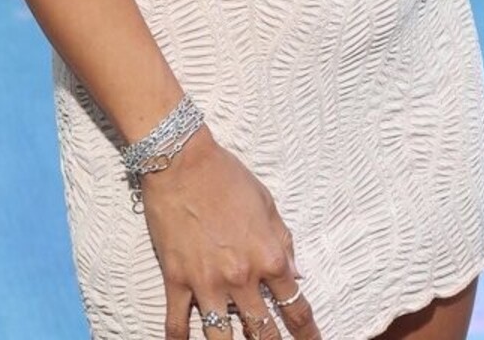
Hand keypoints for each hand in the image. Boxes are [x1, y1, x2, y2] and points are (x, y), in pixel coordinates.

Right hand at [142, 125, 319, 339]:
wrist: (181, 161)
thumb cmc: (226, 176)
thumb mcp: (266, 202)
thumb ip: (283, 241)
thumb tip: (295, 273)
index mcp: (268, 256)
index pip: (295, 305)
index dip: (307, 330)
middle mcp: (241, 277)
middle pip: (263, 331)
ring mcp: (207, 282)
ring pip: (222, 338)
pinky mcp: (176, 280)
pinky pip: (177, 323)